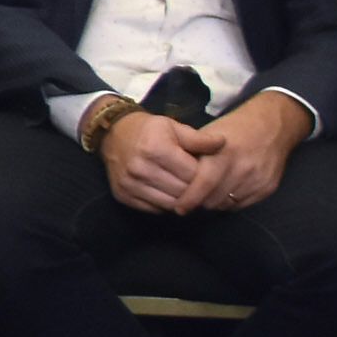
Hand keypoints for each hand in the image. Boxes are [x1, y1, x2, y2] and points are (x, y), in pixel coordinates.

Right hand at [99, 109, 213, 213]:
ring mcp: (130, 184)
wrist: (113, 133)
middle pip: (182, 192)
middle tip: (199, 185)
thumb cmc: (149, 130)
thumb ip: (199, 139)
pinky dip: (165, 205)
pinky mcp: (123, 195)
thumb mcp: (174, 126)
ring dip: (182, 201)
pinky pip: (154, 209)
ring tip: (186, 191)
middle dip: (195, 190)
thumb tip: (223, 143)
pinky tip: (168, 193)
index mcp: (156, 149)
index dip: (205, 176)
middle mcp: (141, 168)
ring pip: (170, 205)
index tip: (208, 174)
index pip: (193, 175)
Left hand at [184, 90, 309, 210]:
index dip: (189, 199)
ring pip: (227, 205)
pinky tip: (224, 191)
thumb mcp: (208, 134)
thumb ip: (192, 155)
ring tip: (207, 194)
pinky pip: (241, 205)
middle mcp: (243, 168)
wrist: (272, 126)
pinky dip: (229, 202)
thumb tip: (172, 179)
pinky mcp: (268, 188)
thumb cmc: (233, 129)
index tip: (178, 207)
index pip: (204, 183)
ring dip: (214, 202)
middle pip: (214, 199)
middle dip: (199, 202)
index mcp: (224, 153)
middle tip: (191, 199)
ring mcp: (258, 180)